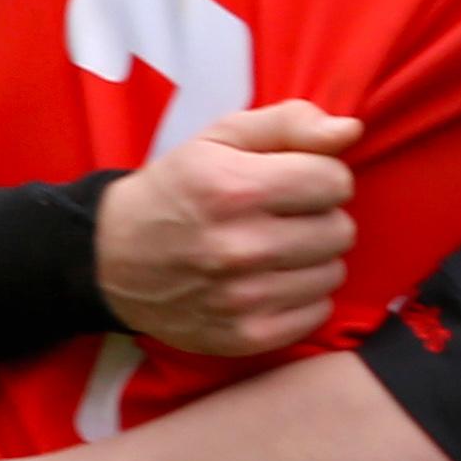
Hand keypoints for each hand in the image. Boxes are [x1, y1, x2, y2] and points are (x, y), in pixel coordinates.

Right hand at [93, 101, 362, 357]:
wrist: (110, 260)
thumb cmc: (177, 189)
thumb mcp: (223, 136)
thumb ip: (291, 123)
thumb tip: (351, 130)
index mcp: (235, 189)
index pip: (335, 182)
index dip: (321, 177)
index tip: (295, 181)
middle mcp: (239, 248)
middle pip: (340, 230)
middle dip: (318, 217)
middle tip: (283, 217)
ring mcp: (241, 300)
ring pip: (332, 273)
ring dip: (313, 259)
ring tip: (276, 249)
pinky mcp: (243, 337)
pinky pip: (316, 314)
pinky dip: (303, 297)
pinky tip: (272, 281)